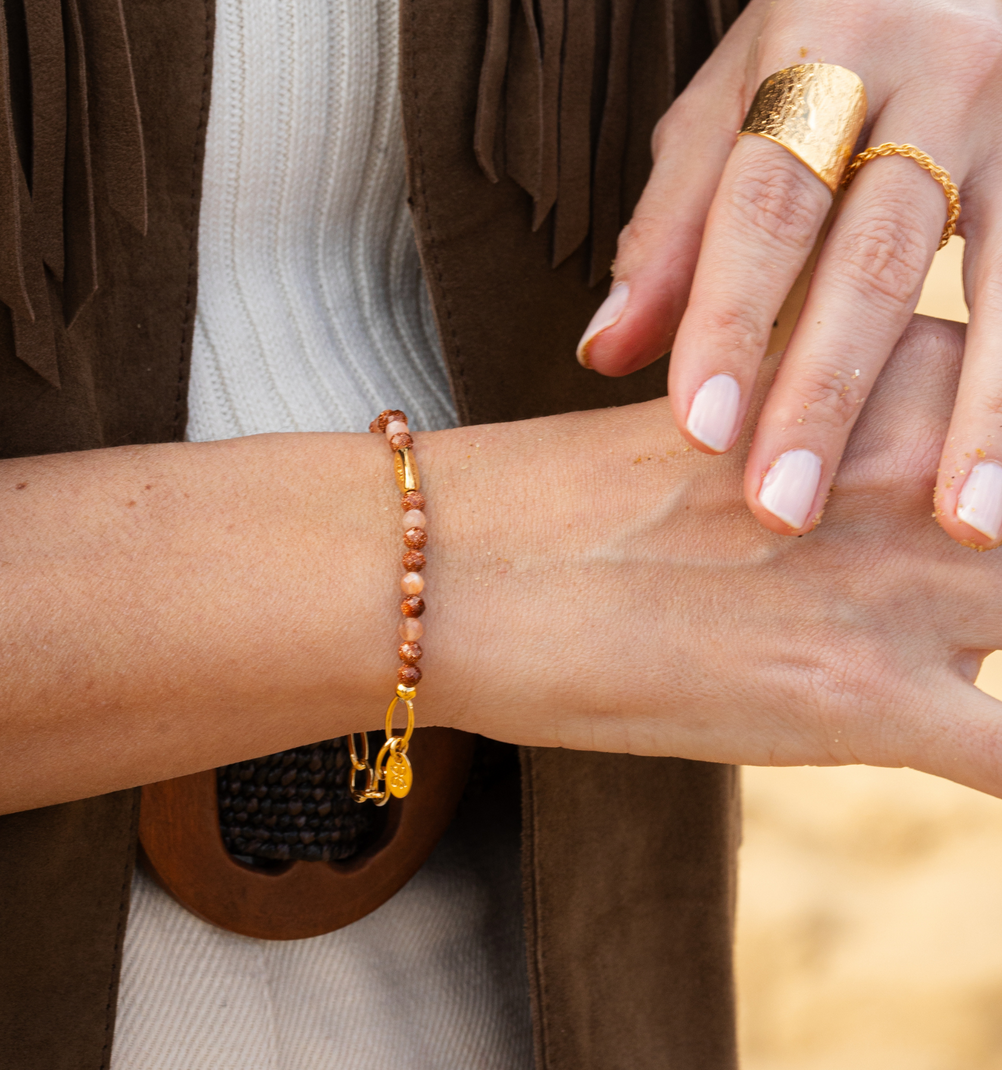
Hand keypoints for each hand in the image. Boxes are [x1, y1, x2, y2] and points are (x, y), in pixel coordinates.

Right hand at [0, 320, 999, 832]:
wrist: (456, 566)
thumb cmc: (547, 493)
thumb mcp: (704, 418)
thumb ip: (803, 426)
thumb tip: (837, 480)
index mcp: (863, 373)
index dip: (996, 457)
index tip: (967, 508)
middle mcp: (904, 464)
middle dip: (1000, 536)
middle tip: (965, 566)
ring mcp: (893, 581)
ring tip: (944, 651)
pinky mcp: (858, 697)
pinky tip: (988, 774)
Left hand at [575, 0, 1001, 547]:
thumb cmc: (818, 43)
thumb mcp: (728, 109)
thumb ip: (671, 230)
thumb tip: (603, 355)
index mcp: (819, 52)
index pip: (763, 208)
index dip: (730, 322)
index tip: (703, 434)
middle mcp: (934, 74)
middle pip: (874, 256)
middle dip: (829, 393)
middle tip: (785, 512)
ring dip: (985, 411)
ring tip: (964, 524)